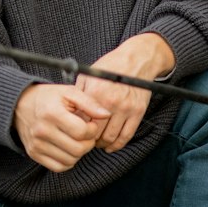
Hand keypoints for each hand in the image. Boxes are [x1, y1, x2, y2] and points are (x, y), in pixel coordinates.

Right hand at [13, 83, 110, 172]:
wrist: (19, 104)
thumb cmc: (48, 97)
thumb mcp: (69, 92)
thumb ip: (90, 103)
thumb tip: (106, 115)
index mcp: (52, 113)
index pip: (81, 132)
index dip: (93, 130)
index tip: (91, 124)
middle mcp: (42, 131)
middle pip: (78, 149)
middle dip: (89, 143)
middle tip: (87, 134)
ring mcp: (36, 144)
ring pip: (70, 160)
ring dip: (80, 152)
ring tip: (77, 140)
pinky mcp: (33, 153)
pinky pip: (58, 167)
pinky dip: (69, 161)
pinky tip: (69, 149)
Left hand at [76, 32, 173, 151]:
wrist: (137, 60)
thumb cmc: (111, 66)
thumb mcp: (89, 75)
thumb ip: (79, 94)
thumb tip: (69, 112)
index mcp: (96, 93)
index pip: (82, 121)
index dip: (76, 130)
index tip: (74, 132)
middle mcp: (111, 102)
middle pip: (96, 132)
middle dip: (88, 140)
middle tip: (84, 141)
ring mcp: (126, 108)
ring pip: (111, 137)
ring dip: (102, 144)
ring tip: (97, 143)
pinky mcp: (138, 112)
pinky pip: (127, 135)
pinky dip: (118, 145)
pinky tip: (111, 146)